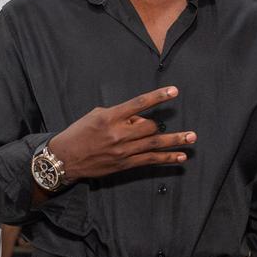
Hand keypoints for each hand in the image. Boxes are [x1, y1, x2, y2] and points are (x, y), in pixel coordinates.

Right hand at [48, 86, 192, 181]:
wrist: (65, 159)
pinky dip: (167, 158)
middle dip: (155, 125)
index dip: (158, 97)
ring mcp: (123, 151)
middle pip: (149, 126)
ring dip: (176, 140)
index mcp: (110, 117)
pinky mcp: (125, 165)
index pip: (139, 104)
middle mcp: (118, 134)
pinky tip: (180, 156)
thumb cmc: (78, 133)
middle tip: (158, 125)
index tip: (174, 91)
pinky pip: (150, 161)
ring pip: (155, 144)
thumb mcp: (95, 116)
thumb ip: (118, 114)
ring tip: (192, 137)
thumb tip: (138, 118)